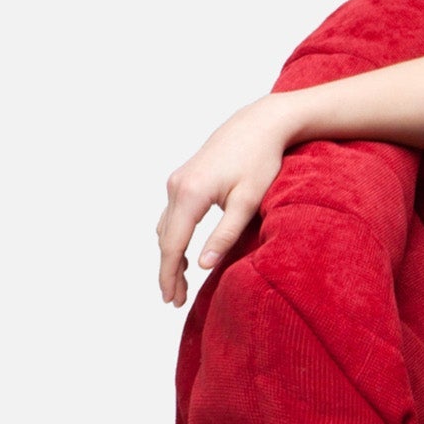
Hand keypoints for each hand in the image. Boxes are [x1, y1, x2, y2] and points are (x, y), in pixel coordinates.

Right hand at [157, 96, 297, 305]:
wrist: (259, 124)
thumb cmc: (260, 161)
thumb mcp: (247, 202)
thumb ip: (225, 235)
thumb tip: (202, 266)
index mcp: (191, 193)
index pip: (172, 245)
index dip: (169, 275)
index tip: (172, 299)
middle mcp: (177, 186)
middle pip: (164, 238)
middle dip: (168, 271)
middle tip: (175, 299)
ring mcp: (177, 180)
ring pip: (165, 227)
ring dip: (170, 254)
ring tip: (180, 282)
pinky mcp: (183, 178)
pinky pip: (172, 214)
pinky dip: (174, 236)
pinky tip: (184, 252)